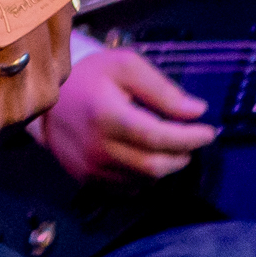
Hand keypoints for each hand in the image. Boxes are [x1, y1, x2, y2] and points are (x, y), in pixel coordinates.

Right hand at [35, 47, 219, 183]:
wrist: (46, 98)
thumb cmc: (91, 77)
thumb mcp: (127, 67)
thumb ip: (163, 90)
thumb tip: (196, 111)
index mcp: (107, 115)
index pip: (158, 137)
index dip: (189, 138)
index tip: (208, 131)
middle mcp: (97, 148)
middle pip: (155, 165)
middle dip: (182, 155)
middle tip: (189, 140)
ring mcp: (90, 168)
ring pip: (144, 181)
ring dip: (165, 167)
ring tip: (167, 147)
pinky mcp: (86, 179)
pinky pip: (128, 189)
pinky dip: (145, 177)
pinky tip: (144, 157)